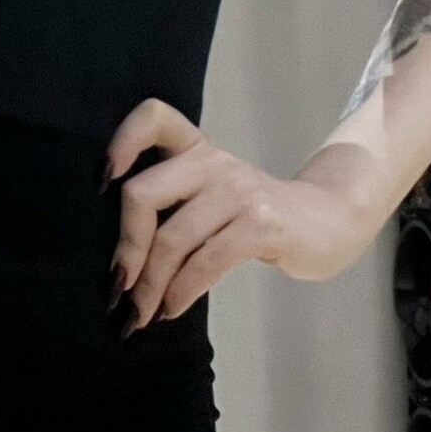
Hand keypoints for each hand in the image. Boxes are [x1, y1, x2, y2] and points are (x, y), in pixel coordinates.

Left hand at [102, 98, 376, 327]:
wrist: (329, 221)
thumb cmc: (255, 216)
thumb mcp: (212, 195)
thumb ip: (173, 205)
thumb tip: (117, 260)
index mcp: (196, 150)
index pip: (154, 118)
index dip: (123, 141)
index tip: (101, 182)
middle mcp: (213, 163)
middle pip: (143, 193)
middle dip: (125, 248)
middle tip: (116, 287)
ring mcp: (238, 190)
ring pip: (171, 238)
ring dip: (148, 286)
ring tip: (138, 314)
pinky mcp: (261, 223)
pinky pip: (205, 262)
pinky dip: (180, 293)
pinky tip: (170, 311)